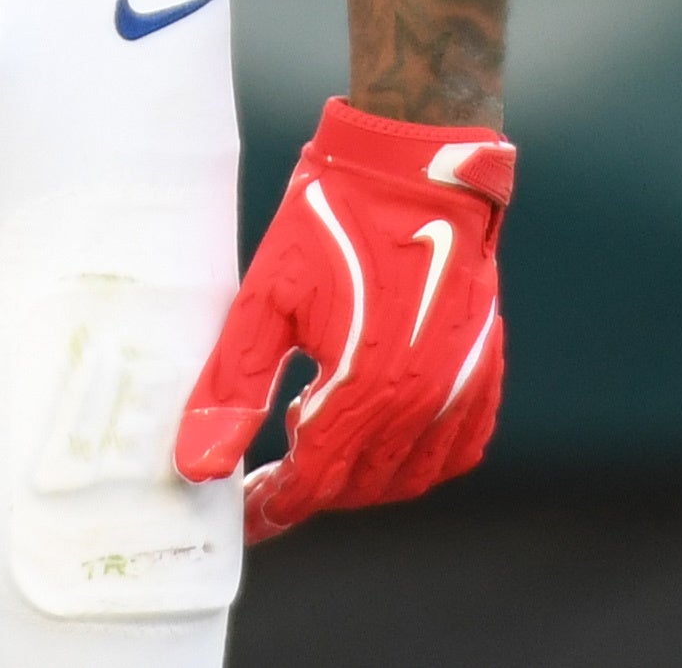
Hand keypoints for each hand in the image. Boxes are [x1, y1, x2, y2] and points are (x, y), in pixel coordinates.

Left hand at [175, 100, 513, 539]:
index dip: (274, 503)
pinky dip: (415, 460)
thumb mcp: (264, 298)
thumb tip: (198, 465)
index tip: (245, 513)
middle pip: (358, 486)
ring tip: (316, 438)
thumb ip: (232, 390)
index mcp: (364, 388)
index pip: (315, 482)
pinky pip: (455, 451)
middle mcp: (421, 402)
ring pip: (407, 477)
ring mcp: (460, 390)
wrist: (413, 166)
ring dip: (358, 478)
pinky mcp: (483, 372)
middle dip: (310, 488)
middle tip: (269, 470)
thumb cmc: (332, 221)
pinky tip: (378, 434)